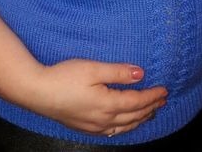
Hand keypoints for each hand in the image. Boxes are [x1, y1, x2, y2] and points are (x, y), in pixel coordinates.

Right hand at [32, 59, 167, 136]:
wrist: (37, 91)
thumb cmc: (64, 76)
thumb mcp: (93, 68)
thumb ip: (117, 72)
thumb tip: (140, 74)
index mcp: (107, 104)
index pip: (136, 101)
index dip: (152, 96)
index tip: (164, 90)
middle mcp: (103, 120)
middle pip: (133, 116)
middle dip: (150, 108)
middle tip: (162, 101)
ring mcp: (93, 126)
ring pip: (124, 127)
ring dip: (139, 119)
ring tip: (149, 113)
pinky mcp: (84, 127)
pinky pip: (112, 132)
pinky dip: (124, 128)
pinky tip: (124, 125)